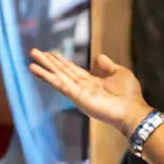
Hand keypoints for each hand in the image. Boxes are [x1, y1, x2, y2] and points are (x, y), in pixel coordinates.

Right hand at [28, 49, 152, 136]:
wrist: (132, 110)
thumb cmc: (129, 95)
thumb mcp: (120, 73)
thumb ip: (108, 66)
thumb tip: (99, 57)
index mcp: (91, 82)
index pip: (72, 70)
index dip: (61, 61)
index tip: (50, 53)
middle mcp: (81, 87)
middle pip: (61, 72)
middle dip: (48, 62)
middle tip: (35, 52)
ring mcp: (77, 92)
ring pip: (57, 77)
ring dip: (44, 68)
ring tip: (31, 60)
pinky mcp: (76, 96)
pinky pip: (60, 84)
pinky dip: (48, 77)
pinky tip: (38, 70)